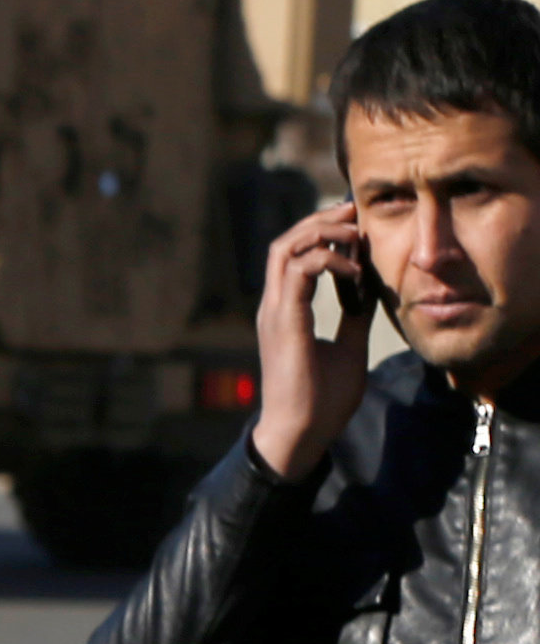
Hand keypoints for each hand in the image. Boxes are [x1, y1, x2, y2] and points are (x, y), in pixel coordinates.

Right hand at [252, 199, 374, 481]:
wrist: (302, 431)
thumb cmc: (321, 399)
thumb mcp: (349, 348)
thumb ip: (353, 319)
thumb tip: (368, 295)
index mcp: (285, 310)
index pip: (293, 255)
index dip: (322, 234)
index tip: (356, 227)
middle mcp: (274, 305)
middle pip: (285, 242)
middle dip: (320, 221)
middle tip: (354, 211)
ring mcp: (275, 312)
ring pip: (286, 249)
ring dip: (322, 233)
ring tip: (354, 233)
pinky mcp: (285, 322)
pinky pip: (300, 272)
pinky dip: (328, 261)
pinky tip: (355, 270)